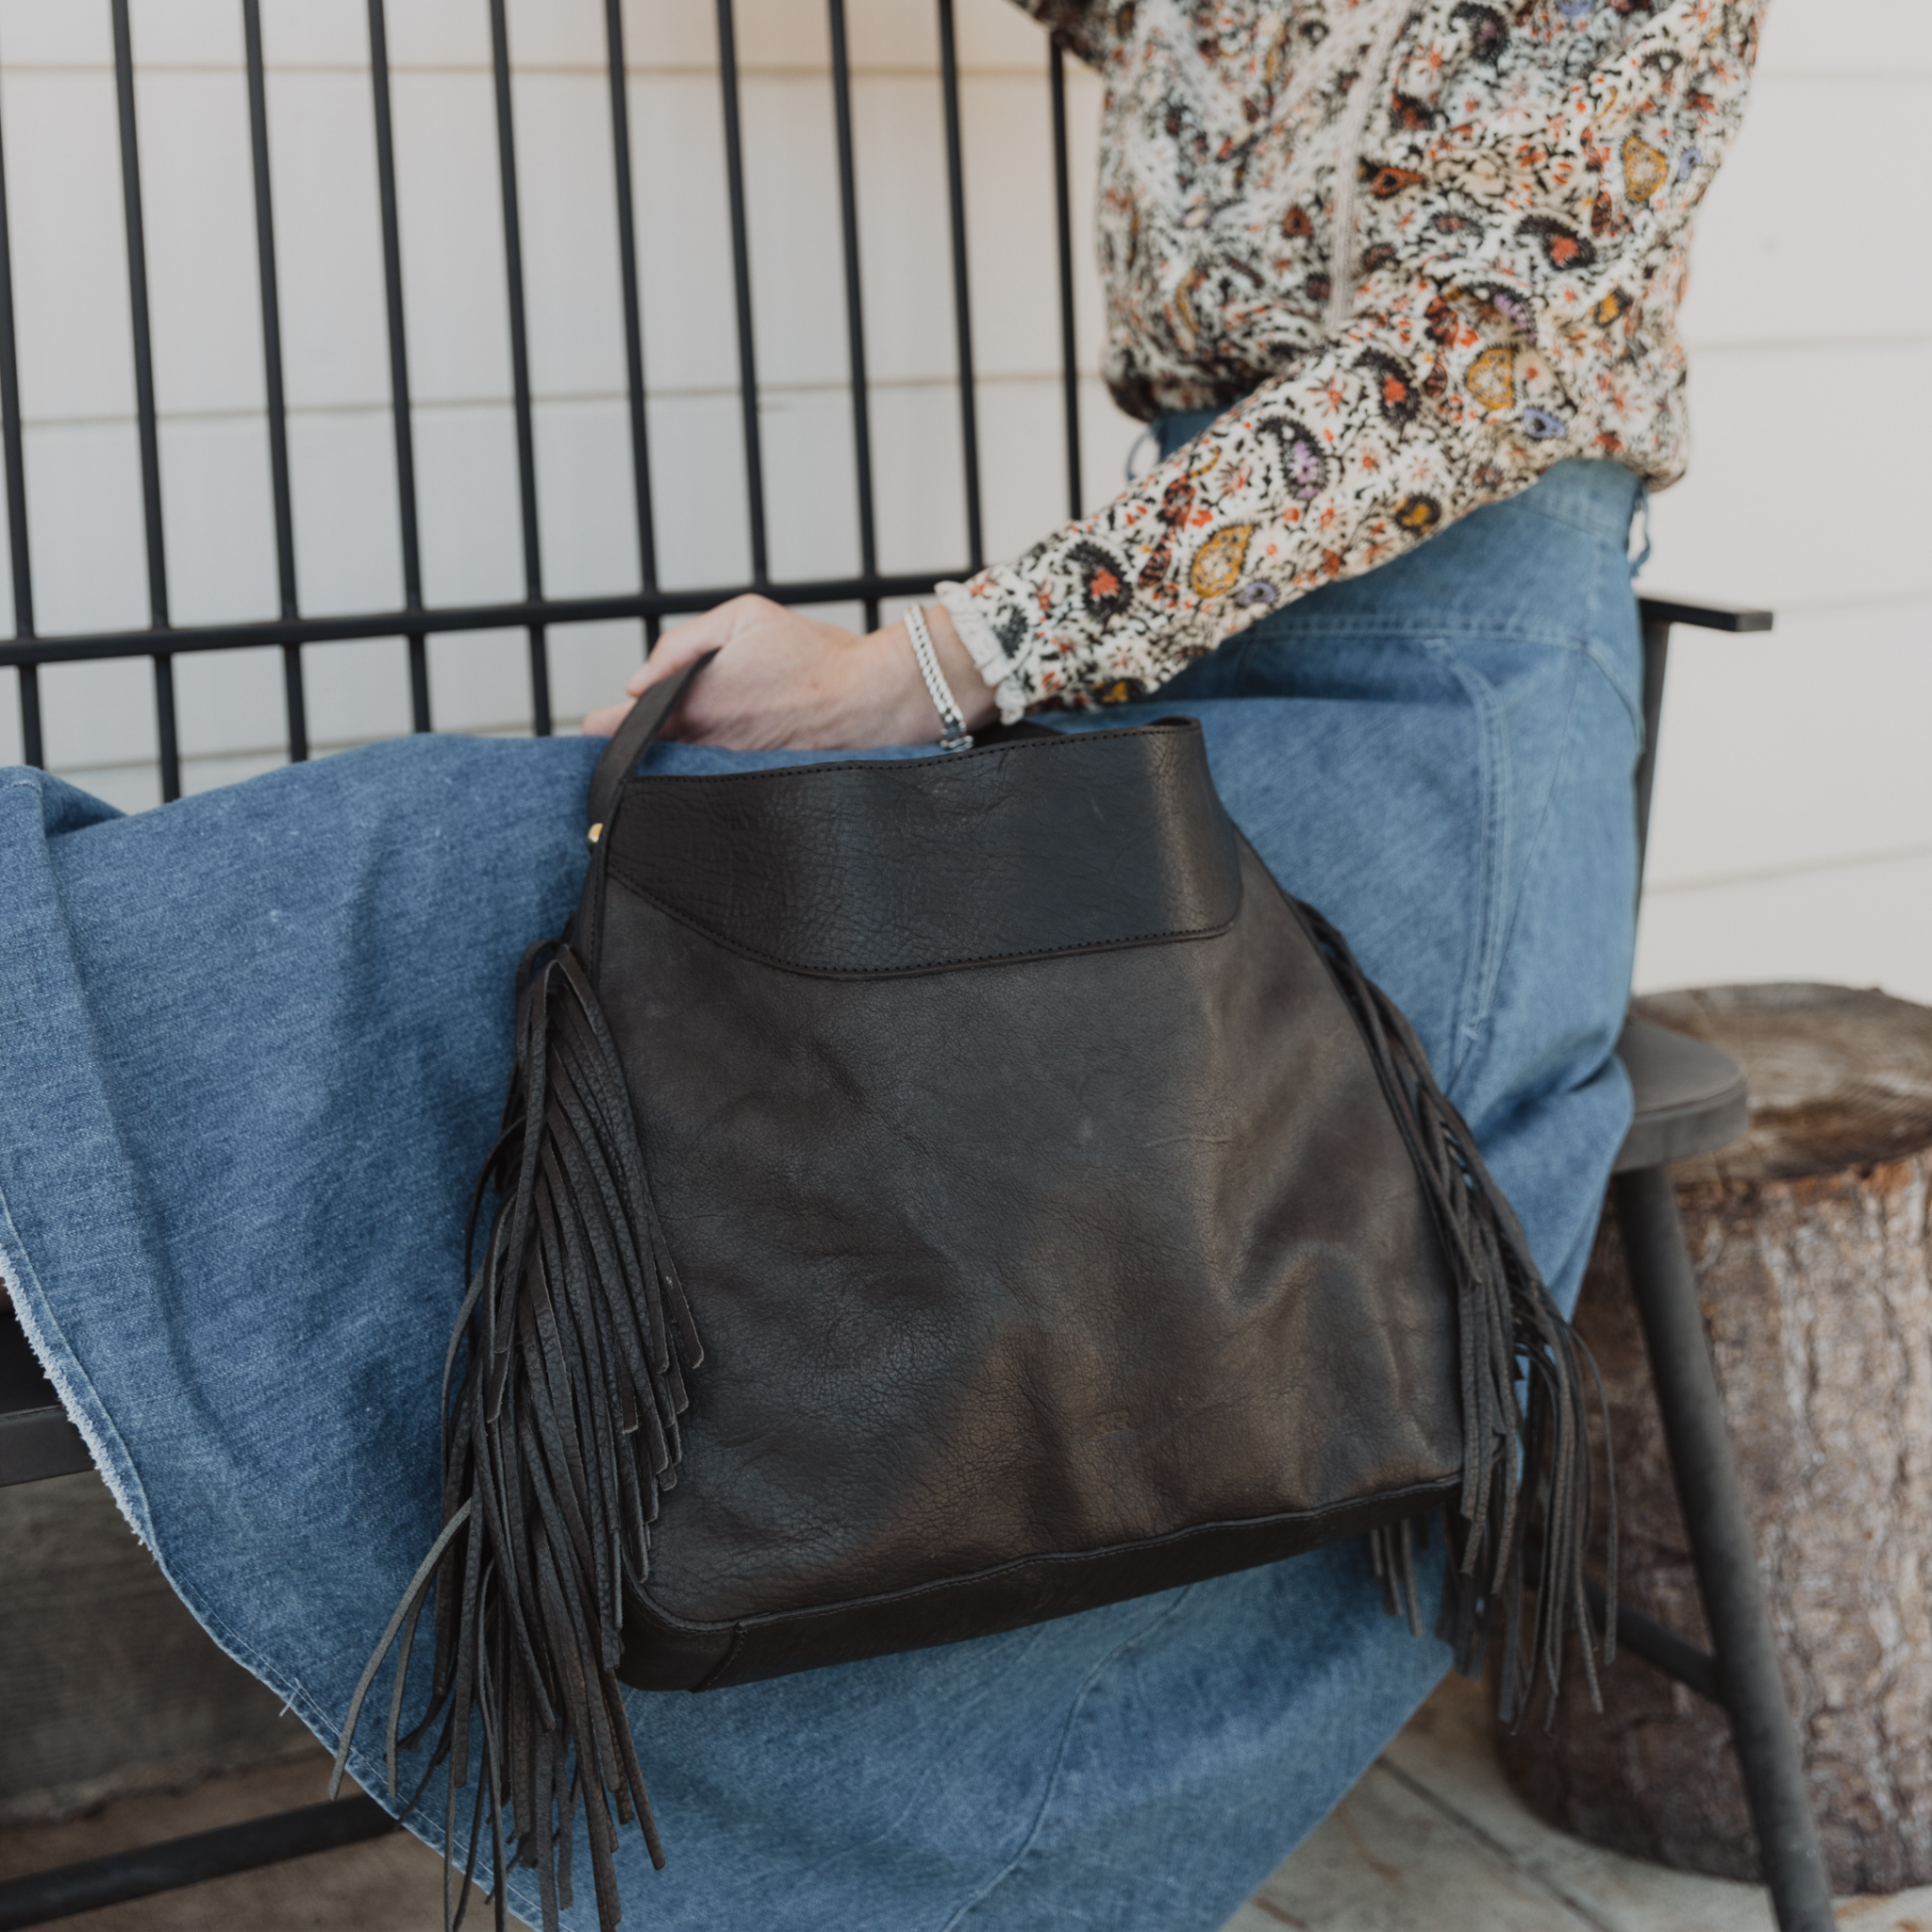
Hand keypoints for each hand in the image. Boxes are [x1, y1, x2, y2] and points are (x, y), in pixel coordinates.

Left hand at [580, 595, 998, 749]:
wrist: (873, 699)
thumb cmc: (815, 656)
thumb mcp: (744, 618)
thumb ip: (681, 644)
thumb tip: (639, 681)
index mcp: (692, 704)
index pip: (617, 730)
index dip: (600, 729)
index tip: (594, 729)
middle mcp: (706, 748)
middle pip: (642, 763)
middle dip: (632, 751)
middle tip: (632, 741)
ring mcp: (730, 775)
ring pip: (676, 778)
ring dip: (668, 767)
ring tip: (676, 752)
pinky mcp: (755, 790)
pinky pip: (713, 787)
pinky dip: (704, 779)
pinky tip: (715, 766)